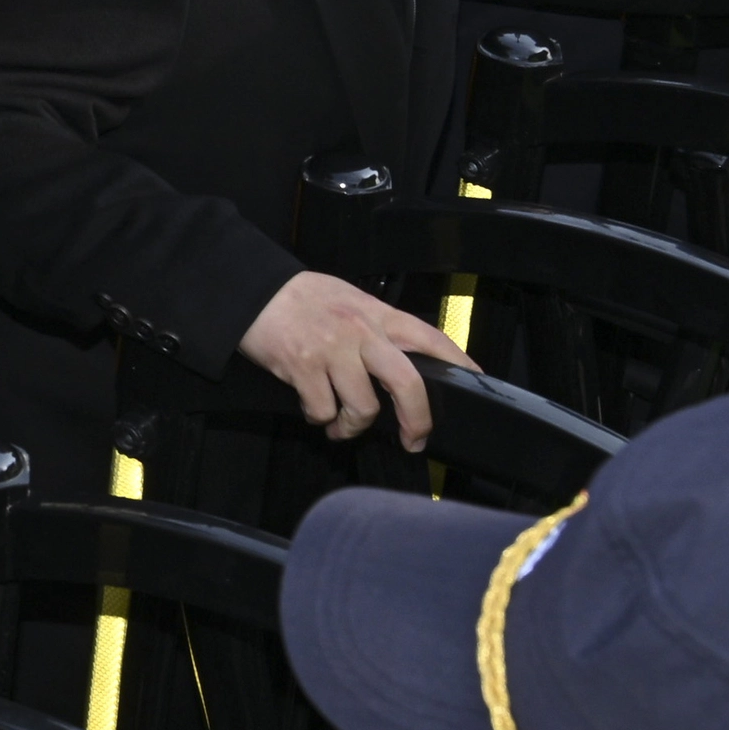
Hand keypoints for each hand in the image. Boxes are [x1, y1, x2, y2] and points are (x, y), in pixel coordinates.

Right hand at [238, 271, 471, 445]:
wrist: (252, 290)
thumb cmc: (301, 297)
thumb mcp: (350, 300)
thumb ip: (377, 327)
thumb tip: (403, 358)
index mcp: (378, 314)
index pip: (431, 339)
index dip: (459, 363)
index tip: (476, 382)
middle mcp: (361, 332)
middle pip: (408, 383)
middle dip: (416, 420)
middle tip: (413, 439)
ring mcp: (332, 350)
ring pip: (363, 407)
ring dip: (352, 426)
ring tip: (340, 425)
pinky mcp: (303, 367)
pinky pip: (323, 410)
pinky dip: (320, 418)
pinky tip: (314, 410)